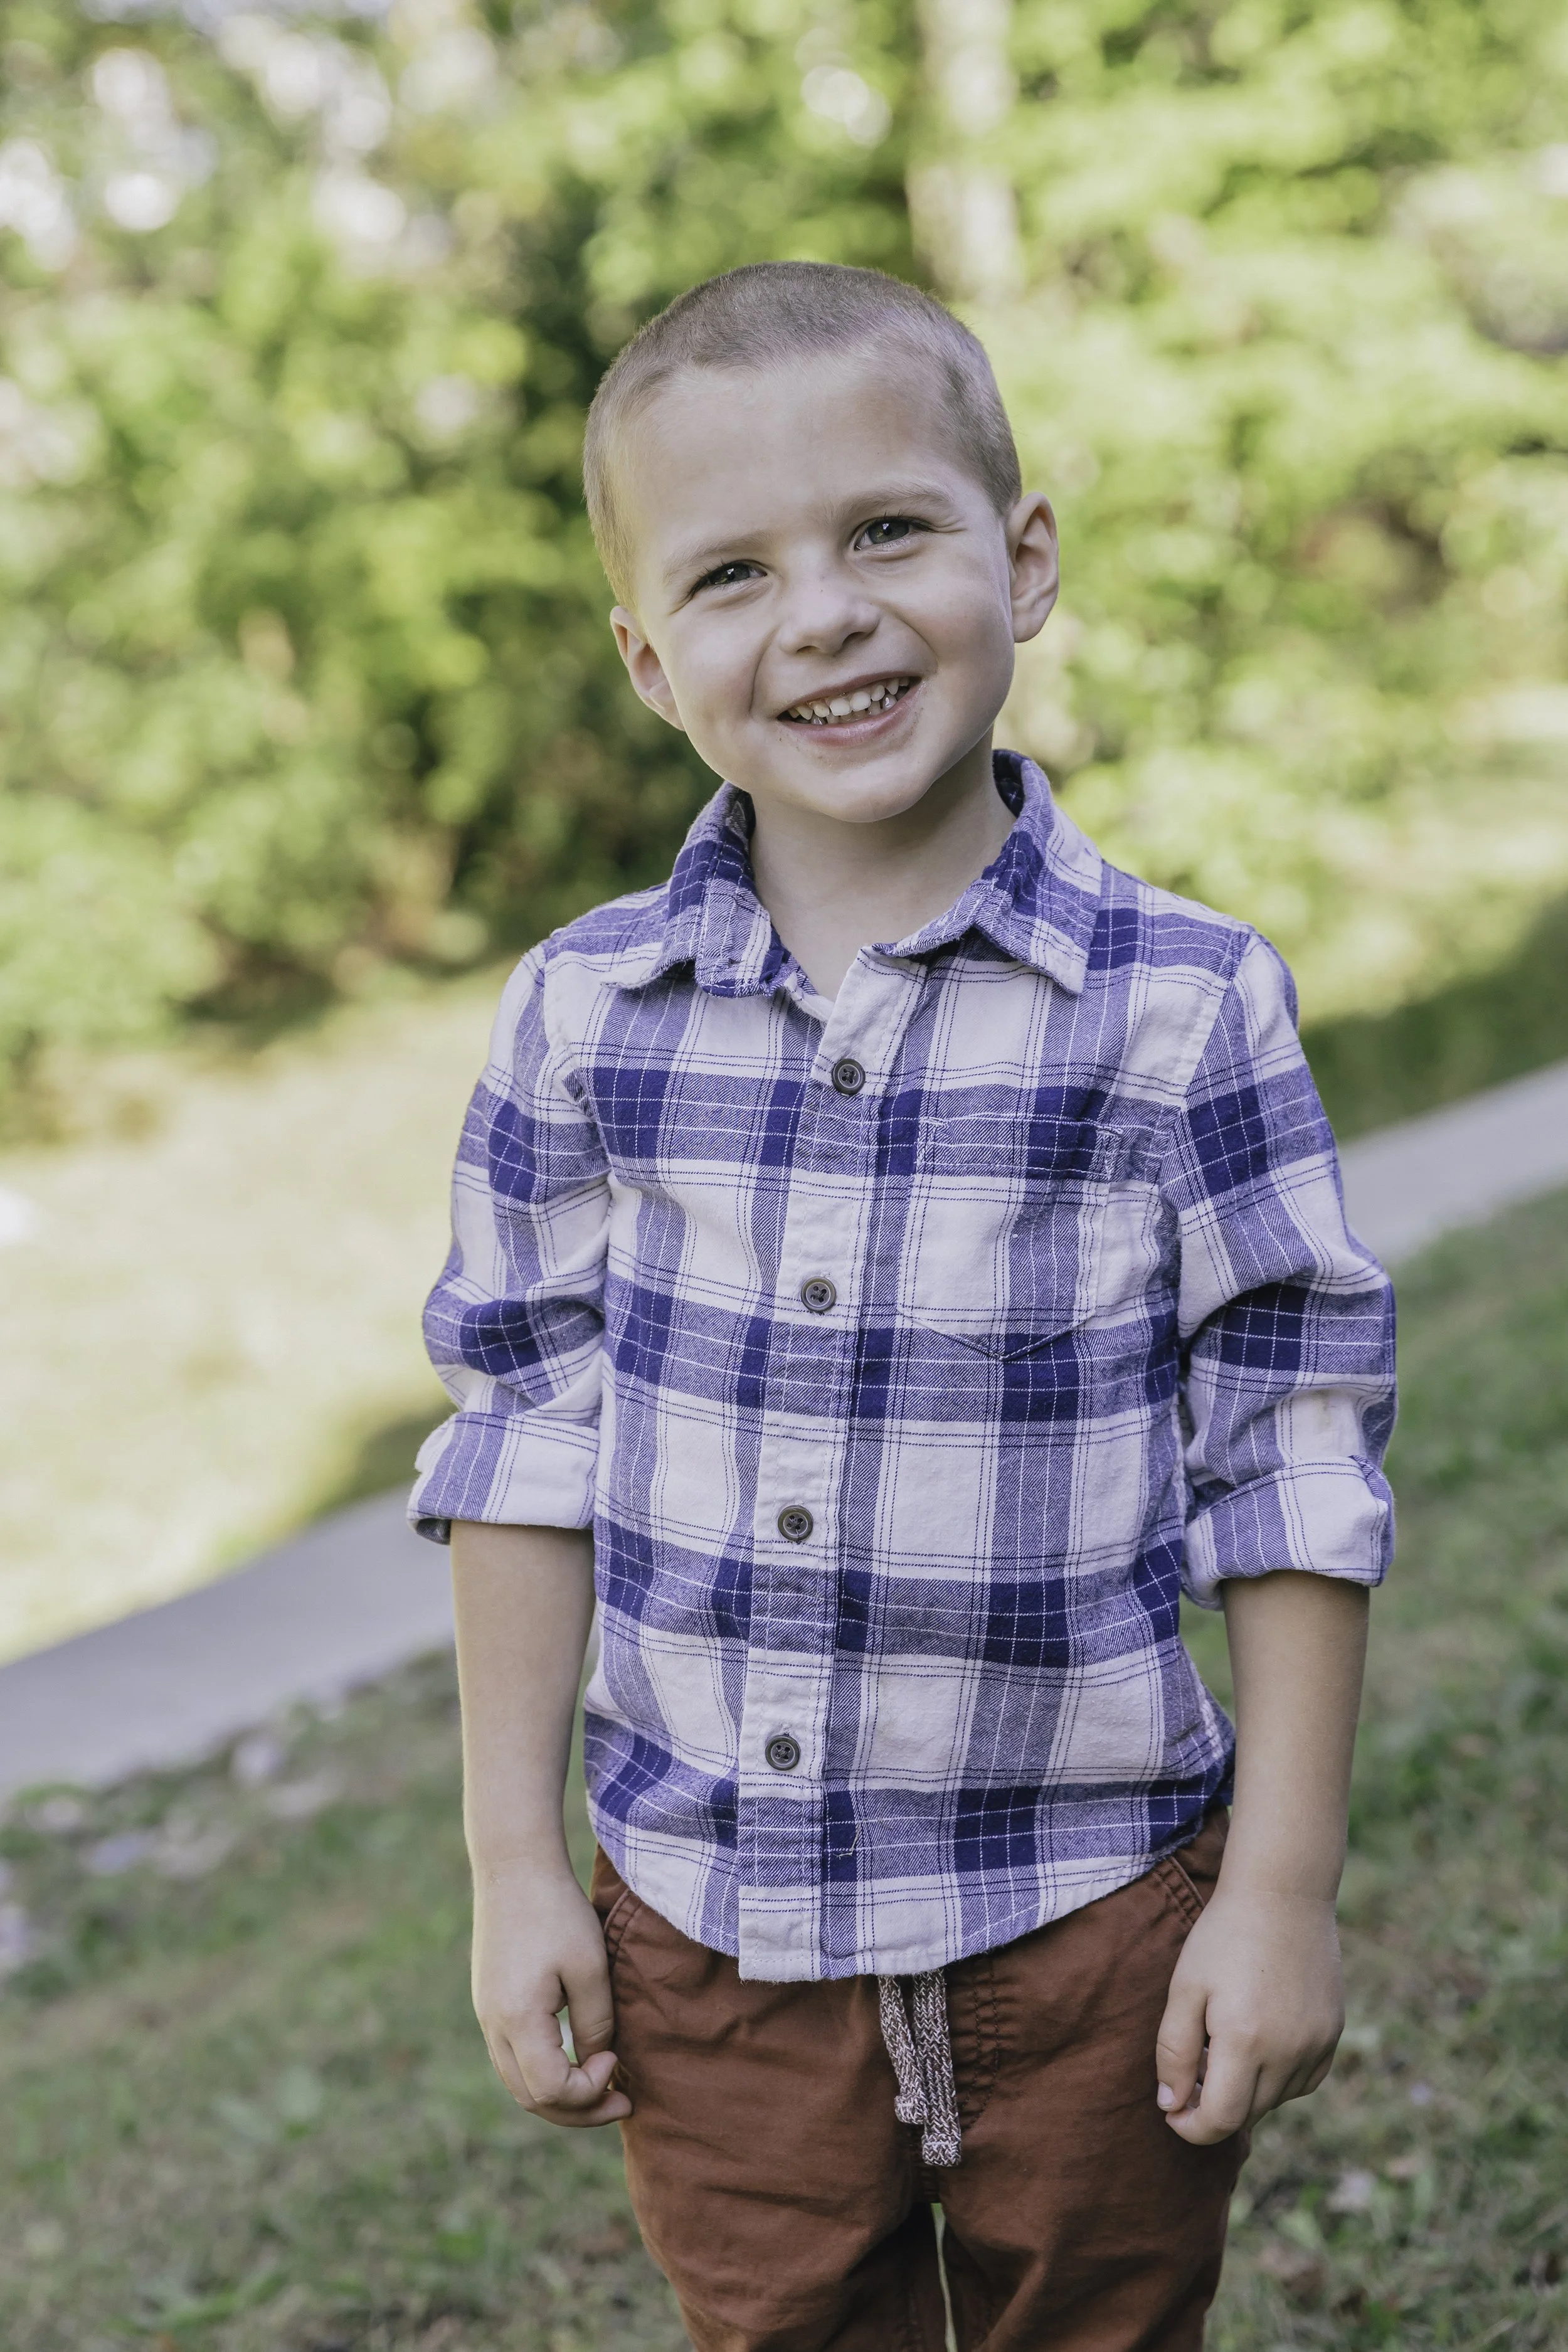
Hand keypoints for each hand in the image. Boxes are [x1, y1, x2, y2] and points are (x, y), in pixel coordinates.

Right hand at [471, 1862, 631, 2127]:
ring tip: (604, 2086)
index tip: (617, 2060)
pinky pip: (514, 2058)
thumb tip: (599, 2064)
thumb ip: (597, 2024)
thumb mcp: (590, 1968)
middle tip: (623, 2102)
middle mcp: (493, 2027)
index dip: (589, 2091)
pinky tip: (576, 2058)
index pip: (550, 2091)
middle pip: (531, 2099)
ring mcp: (487, 2016)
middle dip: (579, 2109)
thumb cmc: (557, 1912)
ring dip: (561, 2094)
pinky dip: (545, 2071)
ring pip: (519, 2083)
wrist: (514, 1867)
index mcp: (517, 2020)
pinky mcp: (490, 2003)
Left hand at [1154, 1885, 1343, 2144]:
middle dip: (1215, 2105)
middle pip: (1248, 2114)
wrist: (1283, 1893)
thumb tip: (1171, 2106)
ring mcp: (1316, 2045)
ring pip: (1276, 2099)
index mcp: (1245, 2041)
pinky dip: (1279, 2077)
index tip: (1172, 2111)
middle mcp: (1288, 2052)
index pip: (1221, 2120)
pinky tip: (1261, 2042)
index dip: (1192, 2128)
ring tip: (1226, 2042)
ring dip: (1247, 2090)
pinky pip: (1303, 2081)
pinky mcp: (1333, 2035)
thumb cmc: (1224, 1937)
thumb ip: (1175, 2052)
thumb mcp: (1185, 1988)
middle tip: (1195, 2068)